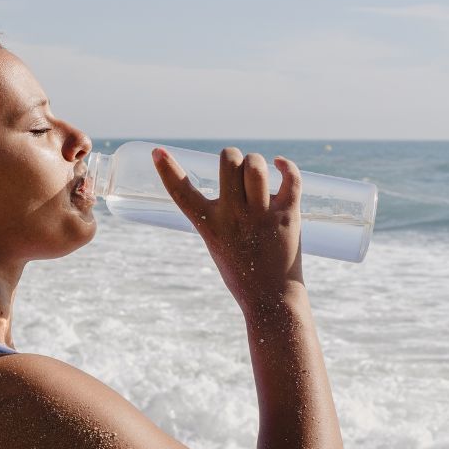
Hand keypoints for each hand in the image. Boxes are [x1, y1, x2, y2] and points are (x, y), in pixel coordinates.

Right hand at [152, 146, 304, 309]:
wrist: (270, 297)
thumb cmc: (240, 268)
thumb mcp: (216, 240)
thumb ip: (218, 211)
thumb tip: (233, 171)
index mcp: (210, 225)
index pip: (182, 193)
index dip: (167, 170)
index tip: (157, 151)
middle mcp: (234, 216)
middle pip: (229, 162)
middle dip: (231, 156)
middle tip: (235, 169)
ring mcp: (262, 215)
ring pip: (256, 166)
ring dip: (255, 161)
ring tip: (256, 172)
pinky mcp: (288, 215)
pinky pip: (291, 179)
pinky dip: (286, 166)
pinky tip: (280, 164)